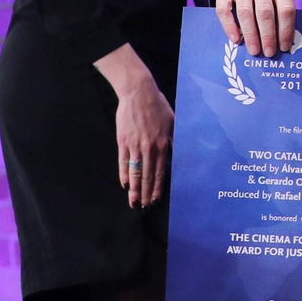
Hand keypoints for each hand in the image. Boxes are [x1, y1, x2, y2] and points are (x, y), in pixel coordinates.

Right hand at [94, 44, 173, 208]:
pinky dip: (124, 174)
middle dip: (146, 193)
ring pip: (135, 172)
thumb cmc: (158, 106)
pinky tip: (125, 184)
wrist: (138, 93)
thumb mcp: (173, 122)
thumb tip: (178, 154)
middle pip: (147, 176)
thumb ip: (174, 139)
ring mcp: (134, 145)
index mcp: (163, 143)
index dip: (158, 187)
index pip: (160, 172)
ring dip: (134, 189)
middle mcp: (149, 147)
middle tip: (144, 207)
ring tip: (133, 202)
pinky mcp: (123, 141)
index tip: (156, 199)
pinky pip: (123, 162)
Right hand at [215, 0, 295, 56]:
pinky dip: (230, 27)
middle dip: (268, 36)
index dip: (285, 30)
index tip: (285, 47)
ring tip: (254, 50)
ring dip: (250, 35)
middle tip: (269, 53)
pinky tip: (236, 40)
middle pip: (265, 12)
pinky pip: (224, 11)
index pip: (286, 9)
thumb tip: (284, 42)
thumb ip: (282, 11)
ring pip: (245, 12)